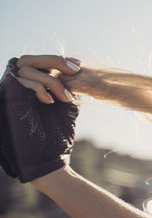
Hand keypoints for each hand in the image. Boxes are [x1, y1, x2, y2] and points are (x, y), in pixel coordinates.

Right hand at [0, 55, 81, 182]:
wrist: (48, 159)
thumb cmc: (57, 136)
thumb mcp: (65, 105)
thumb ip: (65, 86)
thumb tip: (75, 67)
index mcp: (31, 87)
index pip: (38, 62)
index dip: (57, 60)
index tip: (78, 66)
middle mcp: (17, 87)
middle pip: (29, 59)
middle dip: (54, 60)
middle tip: (75, 70)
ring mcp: (10, 92)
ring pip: (26, 68)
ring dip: (52, 80)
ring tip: (66, 98)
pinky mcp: (8, 99)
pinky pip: (22, 81)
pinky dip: (40, 87)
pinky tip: (52, 102)